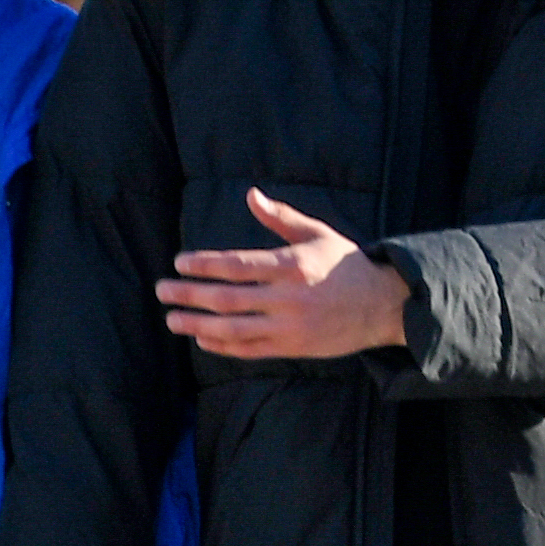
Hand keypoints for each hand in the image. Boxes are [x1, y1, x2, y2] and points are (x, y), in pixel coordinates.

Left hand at [161, 188, 407, 360]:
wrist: (382, 306)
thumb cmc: (345, 264)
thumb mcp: (316, 234)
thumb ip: (280, 218)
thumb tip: (250, 195)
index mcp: (292, 266)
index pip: (237, 265)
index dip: (204, 265)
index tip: (179, 263)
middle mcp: (288, 298)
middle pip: (226, 298)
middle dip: (189, 295)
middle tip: (162, 290)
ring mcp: (289, 327)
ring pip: (232, 328)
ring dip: (197, 325)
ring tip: (172, 320)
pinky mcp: (293, 348)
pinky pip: (249, 350)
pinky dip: (222, 346)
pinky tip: (202, 339)